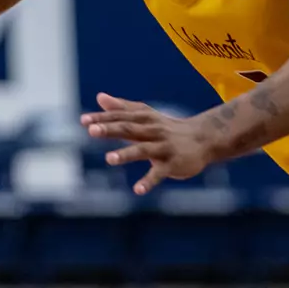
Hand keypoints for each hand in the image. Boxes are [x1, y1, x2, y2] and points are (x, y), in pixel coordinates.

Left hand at [81, 92, 213, 194]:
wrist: (204, 139)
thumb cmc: (167, 128)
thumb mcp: (145, 116)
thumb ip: (121, 108)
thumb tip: (100, 96)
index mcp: (144, 119)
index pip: (120, 117)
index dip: (102, 118)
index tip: (83, 121)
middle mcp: (153, 131)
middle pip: (129, 129)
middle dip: (110, 129)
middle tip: (91, 131)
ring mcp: (164, 147)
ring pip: (143, 149)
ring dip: (126, 154)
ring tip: (109, 159)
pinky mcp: (173, 164)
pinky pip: (159, 173)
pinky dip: (149, 181)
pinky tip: (137, 190)